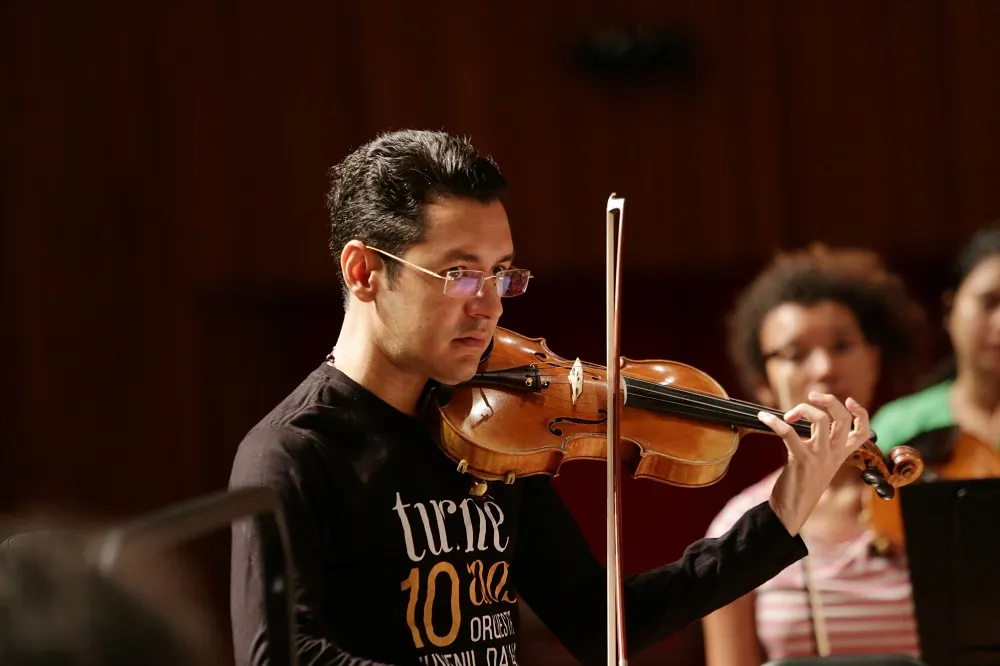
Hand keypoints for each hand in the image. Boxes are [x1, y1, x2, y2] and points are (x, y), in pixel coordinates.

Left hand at [757, 392, 870, 536]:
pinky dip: (774, 422)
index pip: (862, 431)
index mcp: (841, 454)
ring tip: (787, 415)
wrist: (791, 511)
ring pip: (820, 420)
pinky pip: (789, 433)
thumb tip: (806, 419)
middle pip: (842, 419)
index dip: (861, 413)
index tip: (849, 400)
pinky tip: (763, 419)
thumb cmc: (801, 484)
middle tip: (811, 397)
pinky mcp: (802, 461)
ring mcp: (820, 457)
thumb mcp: (818, 462)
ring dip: (802, 409)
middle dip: (828, 401)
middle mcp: (834, 454)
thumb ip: (819, 443)